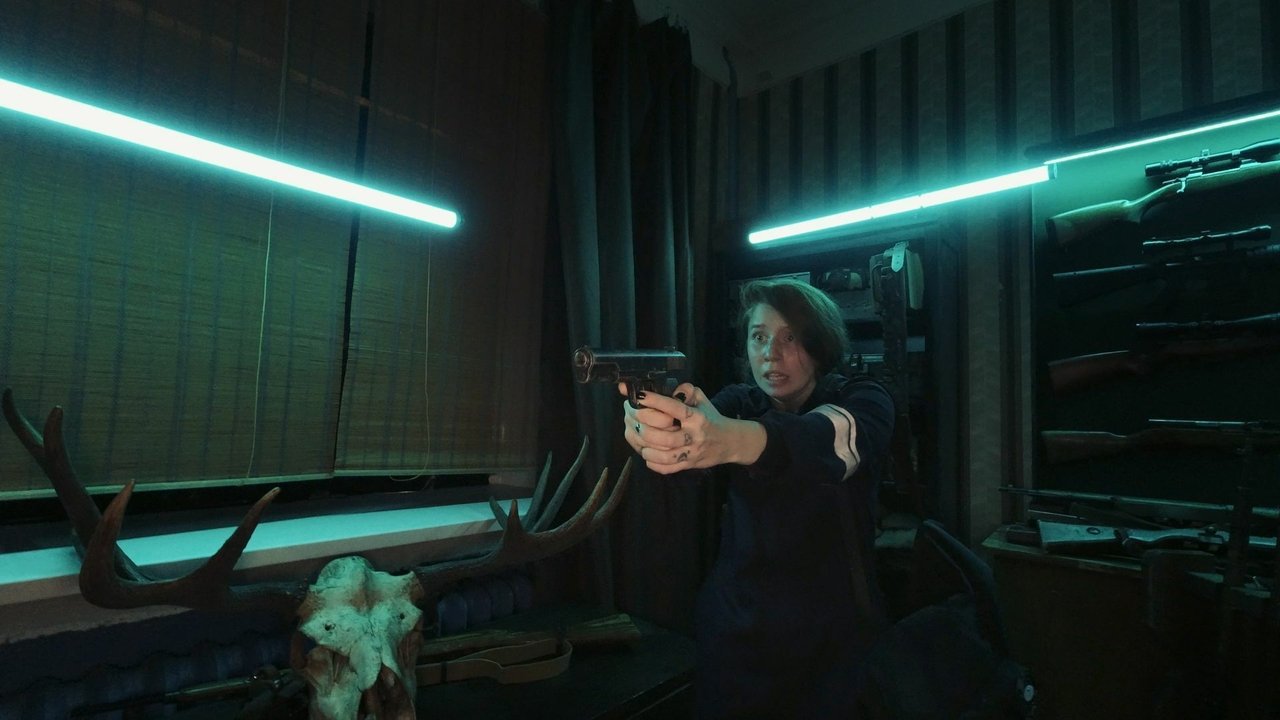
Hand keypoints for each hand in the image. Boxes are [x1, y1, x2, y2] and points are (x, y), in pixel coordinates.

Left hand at [619, 382, 765, 474]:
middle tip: (632, 418)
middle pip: (664, 436)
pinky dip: (653, 463)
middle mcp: (694, 436)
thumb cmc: (710, 418)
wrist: (729, 442)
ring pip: (663, 455)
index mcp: (697, 417)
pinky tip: (647, 455)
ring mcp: (690, 453)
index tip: (640, 395)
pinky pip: (667, 469)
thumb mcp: (702, 399)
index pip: (675, 408)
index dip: (656, 401)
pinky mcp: (688, 465)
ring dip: (646, 448)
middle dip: (644, 427)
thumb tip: (666, 387)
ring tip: (638, 438)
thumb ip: (686, 390)